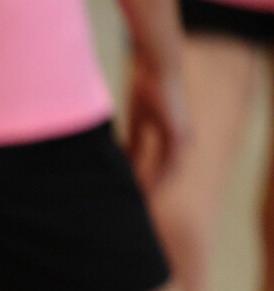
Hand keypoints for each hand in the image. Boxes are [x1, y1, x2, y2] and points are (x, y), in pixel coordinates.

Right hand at [125, 57, 190, 190]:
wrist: (159, 68)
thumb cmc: (147, 87)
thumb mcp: (138, 120)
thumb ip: (134, 140)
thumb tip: (124, 157)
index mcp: (170, 136)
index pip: (158, 165)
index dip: (146, 180)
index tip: (132, 194)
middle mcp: (180, 141)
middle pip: (166, 172)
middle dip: (152, 189)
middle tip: (136, 206)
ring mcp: (182, 138)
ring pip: (169, 171)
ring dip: (155, 187)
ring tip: (140, 203)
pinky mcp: (178, 135)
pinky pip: (168, 163)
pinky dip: (157, 177)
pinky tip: (146, 187)